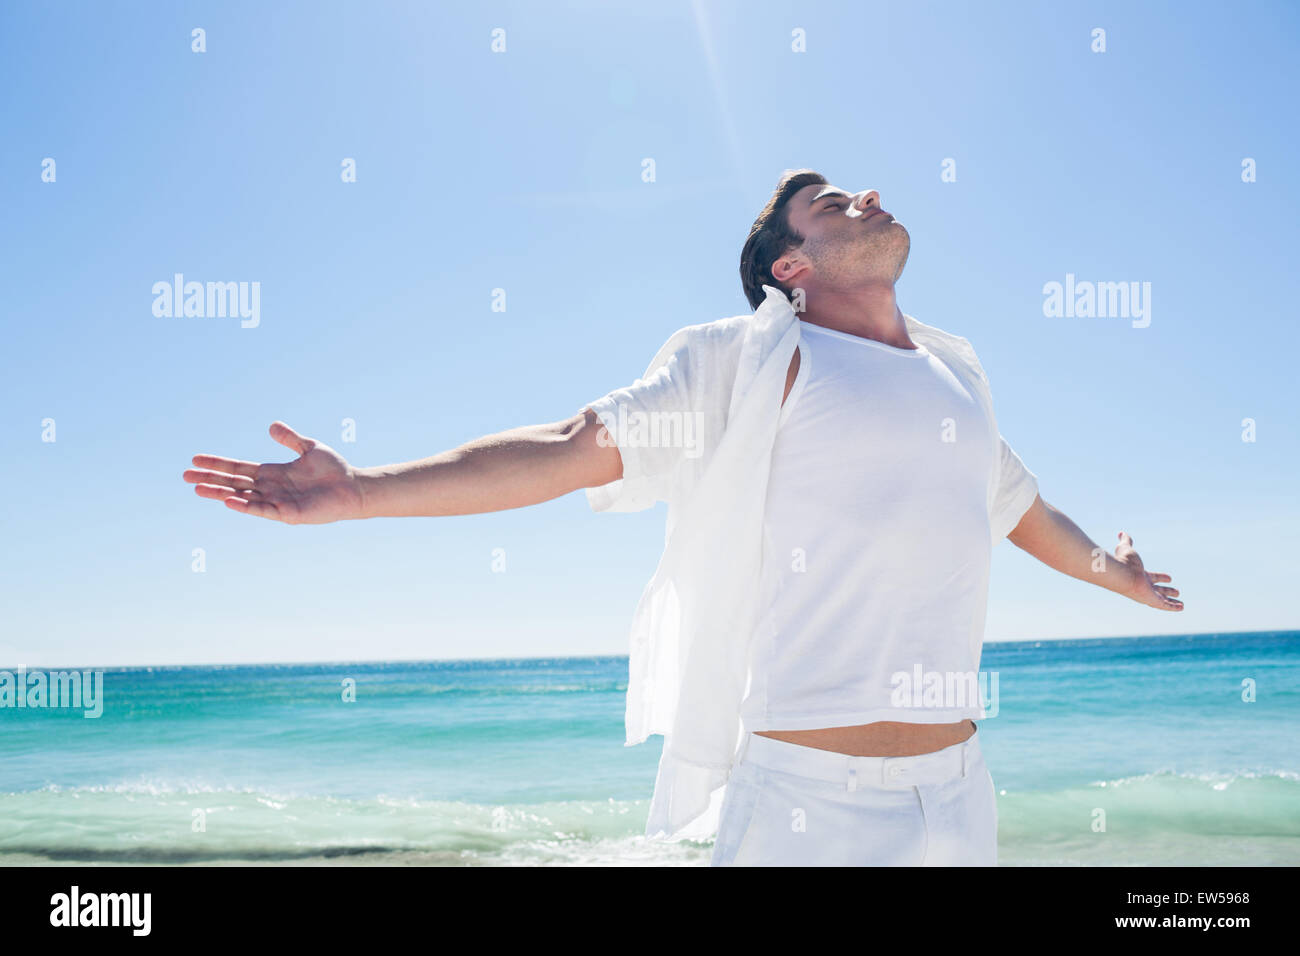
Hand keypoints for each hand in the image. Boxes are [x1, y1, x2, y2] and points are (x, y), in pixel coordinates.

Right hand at [183, 421, 363, 523]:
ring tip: (198, 488)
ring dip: (220, 493)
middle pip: (233, 483)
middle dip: (210, 479)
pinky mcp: (288, 514)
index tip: (195, 459)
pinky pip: (262, 510)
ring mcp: (277, 502)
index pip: (238, 468)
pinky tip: (229, 500)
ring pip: (242, 497)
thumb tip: (271, 426)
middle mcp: (270, 488)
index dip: (217, 464)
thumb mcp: (309, 448)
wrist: (353, 488)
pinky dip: (245, 505)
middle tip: (184, 476)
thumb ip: (290, 438)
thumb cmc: (334, 470)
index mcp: (272, 473)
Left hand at [1113, 531, 1182, 610]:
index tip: (1170, 578)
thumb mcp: (1126, 548)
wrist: (1122, 573)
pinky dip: (1173, 607)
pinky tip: (1182, 608)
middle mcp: (1144, 586)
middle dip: (1167, 591)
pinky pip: (1164, 606)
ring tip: (1181, 604)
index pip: (1152, 578)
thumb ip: (1126, 540)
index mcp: (1140, 575)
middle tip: (1176, 591)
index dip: (1160, 578)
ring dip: (1171, 601)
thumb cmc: (1124, 561)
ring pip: (1162, 600)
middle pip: (1158, 590)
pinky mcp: (1151, 600)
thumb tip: (1121, 532)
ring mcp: (1148, 594)